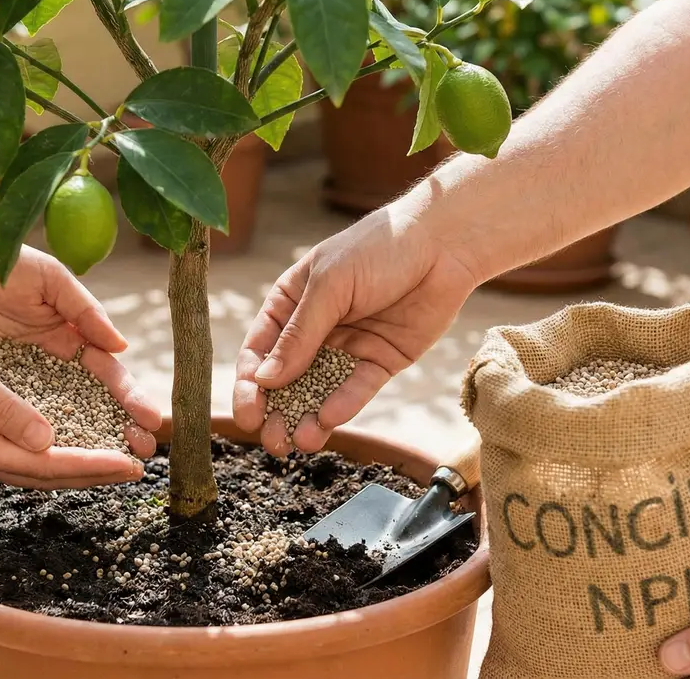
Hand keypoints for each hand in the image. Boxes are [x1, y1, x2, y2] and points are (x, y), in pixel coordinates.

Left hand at [0, 229, 160, 451]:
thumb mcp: (44, 277)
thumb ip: (82, 309)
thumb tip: (120, 348)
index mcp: (67, 333)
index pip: (107, 374)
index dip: (130, 397)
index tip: (152, 420)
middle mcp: (47, 364)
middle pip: (92, 404)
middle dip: (120, 428)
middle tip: (145, 450)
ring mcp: (16, 383)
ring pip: (59, 420)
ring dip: (88, 442)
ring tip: (116, 465)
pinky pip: (16, 424)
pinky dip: (39, 443)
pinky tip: (59, 459)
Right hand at [0, 308, 155, 488]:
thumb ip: (5, 408)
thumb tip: (48, 440)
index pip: (45, 464)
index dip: (92, 465)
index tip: (132, 463)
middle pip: (46, 473)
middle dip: (96, 471)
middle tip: (141, 466)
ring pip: (38, 464)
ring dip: (80, 463)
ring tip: (120, 458)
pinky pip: (25, 448)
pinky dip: (57, 448)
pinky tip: (79, 439)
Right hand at [233, 205, 479, 455]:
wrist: (442, 245)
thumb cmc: (378, 249)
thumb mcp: (330, 285)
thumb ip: (300, 334)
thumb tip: (266, 380)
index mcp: (291, 304)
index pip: (260, 350)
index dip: (250, 384)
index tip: (247, 414)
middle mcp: (315, 329)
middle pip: (287, 379)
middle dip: (277, 412)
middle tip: (272, 441)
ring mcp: (348, 347)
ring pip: (321, 391)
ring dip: (308, 417)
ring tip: (300, 442)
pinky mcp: (380, 361)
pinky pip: (358, 388)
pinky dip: (344, 404)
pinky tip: (330, 419)